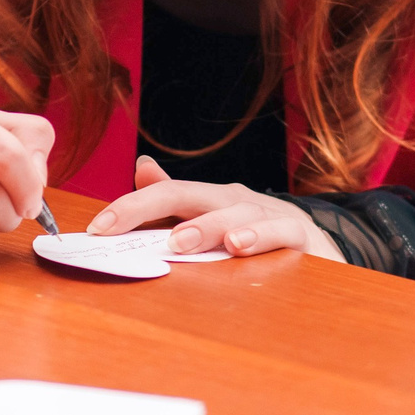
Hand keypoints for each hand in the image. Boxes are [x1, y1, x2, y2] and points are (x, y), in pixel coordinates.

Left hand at [88, 156, 342, 259]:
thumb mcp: (212, 217)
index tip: (96, 228)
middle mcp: (233, 201)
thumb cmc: (253, 232)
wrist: (317, 243)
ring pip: (233, 216)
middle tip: (117, 227)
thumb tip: (142, 167)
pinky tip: (239, 247)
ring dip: (205, 227)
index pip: (164, 194)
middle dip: (150, 206)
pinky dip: (259, 239)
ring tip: (181, 242)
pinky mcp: (298, 236)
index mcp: (208, 199)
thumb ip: (176, 200)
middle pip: (190, 195)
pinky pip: (278, 234)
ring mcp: (266, 215)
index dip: (129, 207)